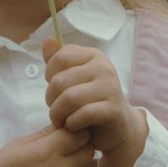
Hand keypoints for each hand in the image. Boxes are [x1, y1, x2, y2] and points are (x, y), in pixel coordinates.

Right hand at [0, 122, 92, 166]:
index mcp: (45, 153)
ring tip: (57, 165)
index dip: (73, 129)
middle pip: (88, 150)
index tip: (64, 130)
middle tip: (62, 147)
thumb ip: (46, 133)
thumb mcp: (18, 144)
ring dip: (78, 163)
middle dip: (79, 145)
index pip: (79, 133)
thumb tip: (67, 122)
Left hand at [43, 38, 147, 166]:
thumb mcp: (74, 78)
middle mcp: (104, 67)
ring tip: (61, 120)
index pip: (59, 58)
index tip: (56, 89)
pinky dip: (71, 123)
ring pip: (69, 98)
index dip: (50, 75)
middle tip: (56, 110)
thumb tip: (48, 39)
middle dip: (51, 100)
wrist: (120, 128)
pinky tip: (73, 127)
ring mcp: (110, 88)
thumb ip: (58, 60)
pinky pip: (82, 114)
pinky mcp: (113, 110)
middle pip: (60, 81)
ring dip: (58, 114)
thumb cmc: (91, 101)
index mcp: (93, 55)